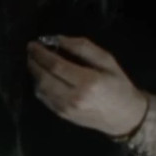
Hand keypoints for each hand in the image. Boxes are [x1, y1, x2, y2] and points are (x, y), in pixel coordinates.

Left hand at [27, 36, 147, 137]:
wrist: (124, 116)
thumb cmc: (118, 85)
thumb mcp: (107, 61)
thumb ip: (83, 48)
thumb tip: (57, 39)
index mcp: (88, 82)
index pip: (56, 65)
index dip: (41, 54)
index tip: (33, 44)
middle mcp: (74, 97)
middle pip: (44, 78)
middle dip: (33, 62)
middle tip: (30, 51)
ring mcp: (65, 109)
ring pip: (40, 89)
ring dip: (34, 73)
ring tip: (34, 61)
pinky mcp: (61, 115)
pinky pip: (43, 98)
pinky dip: (38, 85)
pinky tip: (41, 76)